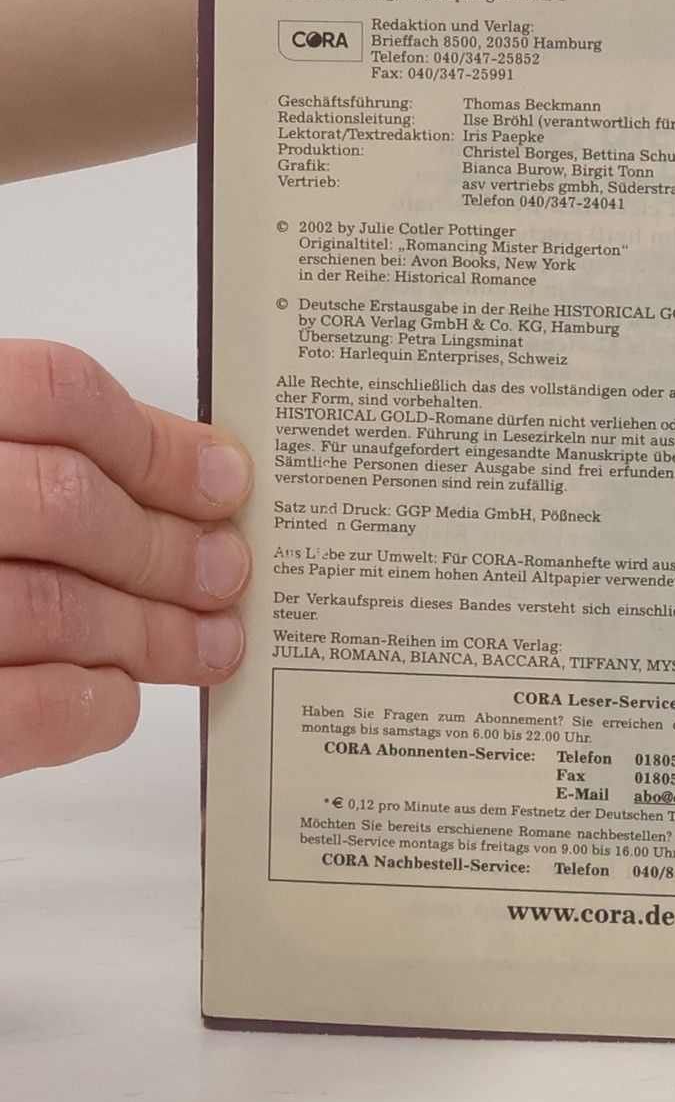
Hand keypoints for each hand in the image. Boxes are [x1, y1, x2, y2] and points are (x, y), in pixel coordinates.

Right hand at [0, 342, 251, 776]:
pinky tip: (116, 697)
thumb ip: (23, 452)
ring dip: (151, 632)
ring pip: (53, 605)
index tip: (222, 483)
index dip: (156, 443)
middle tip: (224, 574)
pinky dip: (91, 703)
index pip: (52, 392)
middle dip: (166, 547)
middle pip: (65, 501)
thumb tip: (180, 475)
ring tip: (205, 644)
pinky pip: (26, 709)